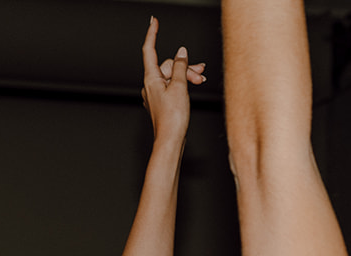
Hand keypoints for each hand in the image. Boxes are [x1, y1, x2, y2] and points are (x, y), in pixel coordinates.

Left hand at [140, 17, 205, 143]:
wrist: (171, 140)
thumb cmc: (172, 118)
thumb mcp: (179, 86)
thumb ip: (181, 67)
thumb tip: (181, 53)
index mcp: (151, 79)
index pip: (149, 50)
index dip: (152, 34)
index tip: (153, 21)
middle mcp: (151, 85)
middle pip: (169, 65)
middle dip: (185, 66)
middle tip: (200, 73)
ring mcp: (156, 94)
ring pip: (173, 76)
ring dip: (187, 75)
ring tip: (200, 79)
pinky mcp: (162, 101)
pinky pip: (173, 86)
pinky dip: (183, 84)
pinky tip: (193, 86)